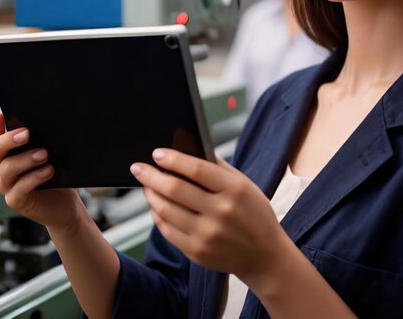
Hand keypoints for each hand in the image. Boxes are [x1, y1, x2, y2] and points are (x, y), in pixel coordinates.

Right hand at [0, 113, 81, 231]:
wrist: (64, 205)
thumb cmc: (56, 177)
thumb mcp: (50, 155)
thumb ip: (42, 141)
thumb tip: (45, 122)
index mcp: (9, 155)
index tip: (0, 115)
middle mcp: (4, 170)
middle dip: (7, 140)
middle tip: (26, 133)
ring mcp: (8, 186)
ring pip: (7, 169)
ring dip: (26, 158)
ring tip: (44, 154)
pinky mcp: (17, 201)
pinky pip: (19, 189)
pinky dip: (34, 178)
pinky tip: (48, 171)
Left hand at [130, 149, 288, 285]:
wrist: (264, 256)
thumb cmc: (254, 213)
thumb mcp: (245, 184)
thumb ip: (218, 166)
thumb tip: (187, 147)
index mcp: (235, 190)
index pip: (197, 169)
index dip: (173, 159)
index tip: (156, 153)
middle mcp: (220, 212)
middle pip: (176, 189)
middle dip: (151, 176)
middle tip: (137, 167)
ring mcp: (207, 235)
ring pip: (166, 210)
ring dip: (151, 195)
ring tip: (146, 185)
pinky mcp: (197, 252)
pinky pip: (167, 230)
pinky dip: (157, 216)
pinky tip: (156, 206)